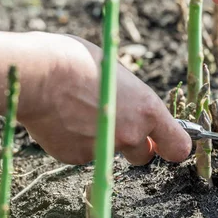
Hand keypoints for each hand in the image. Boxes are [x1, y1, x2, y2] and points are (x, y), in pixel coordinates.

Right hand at [22, 33, 190, 164]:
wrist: (39, 74)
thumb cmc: (78, 61)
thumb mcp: (118, 72)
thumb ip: (131, 97)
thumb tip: (132, 105)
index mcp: (148, 110)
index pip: (178, 146)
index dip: (172, 146)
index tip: (166, 143)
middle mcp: (131, 134)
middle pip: (144, 155)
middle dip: (135, 145)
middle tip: (115, 122)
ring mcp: (104, 149)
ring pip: (110, 151)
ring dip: (103, 139)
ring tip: (80, 111)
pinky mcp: (75, 157)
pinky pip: (83, 152)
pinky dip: (76, 141)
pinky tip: (62, 118)